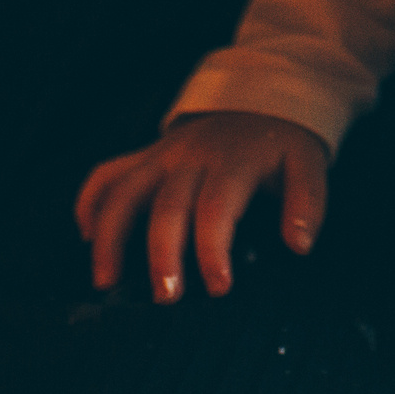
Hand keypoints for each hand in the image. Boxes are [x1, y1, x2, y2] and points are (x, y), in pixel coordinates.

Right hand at [75, 112, 328, 300]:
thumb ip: (307, 202)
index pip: (217, 208)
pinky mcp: (145, 155)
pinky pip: (107, 174)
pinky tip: (86, 236)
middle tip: (166, 297)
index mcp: (233, 161)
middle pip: (167, 207)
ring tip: (106, 281)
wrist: (259, 96)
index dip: (214, 250)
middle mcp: (190, 156)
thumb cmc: (280, 143)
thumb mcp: (307, 163)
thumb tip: (299, 244)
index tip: (219, 288)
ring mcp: (162, 155)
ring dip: (110, 235)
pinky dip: (90, 202)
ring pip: (124, 191)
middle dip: (162, 254)